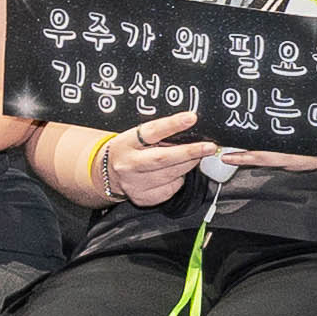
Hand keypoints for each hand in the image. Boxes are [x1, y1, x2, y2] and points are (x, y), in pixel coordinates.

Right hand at [86, 108, 209, 209]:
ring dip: (188, 165)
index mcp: (127, 143)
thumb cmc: (129, 149)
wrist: (106, 173)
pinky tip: (174, 173)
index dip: (172, 125)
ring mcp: (134, 183)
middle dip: (191, 152)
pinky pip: (170, 189)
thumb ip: (158, 133)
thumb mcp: (136, 136)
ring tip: (194, 157)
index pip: (151, 131)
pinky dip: (178, 179)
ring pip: (171, 175)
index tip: (191, 118)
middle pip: (163, 158)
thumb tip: (190, 127)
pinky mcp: (142, 198)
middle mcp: (128, 164)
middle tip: (210, 147)